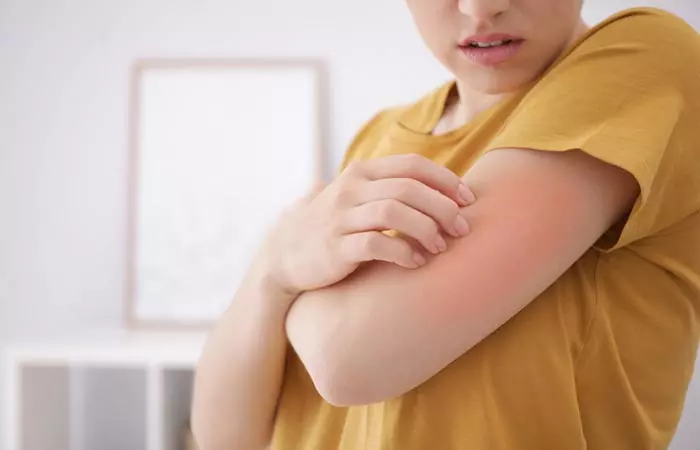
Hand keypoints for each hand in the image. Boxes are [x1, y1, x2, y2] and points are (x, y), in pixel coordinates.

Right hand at [260, 154, 474, 294]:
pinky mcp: (336, 247)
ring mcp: (340, 218)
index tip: (468, 199)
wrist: (286, 254)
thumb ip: (390, 189)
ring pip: (394, 213)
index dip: (446, 180)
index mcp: (362, 172)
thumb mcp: (358, 197)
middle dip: (443, 208)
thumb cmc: (334, 225)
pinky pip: (375, 245)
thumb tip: (444, 191)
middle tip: (462, 229)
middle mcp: (351, 189)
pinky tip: (416, 262)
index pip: (413, 165)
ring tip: (440, 247)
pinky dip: (402, 253)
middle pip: (409, 188)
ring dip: (426, 229)